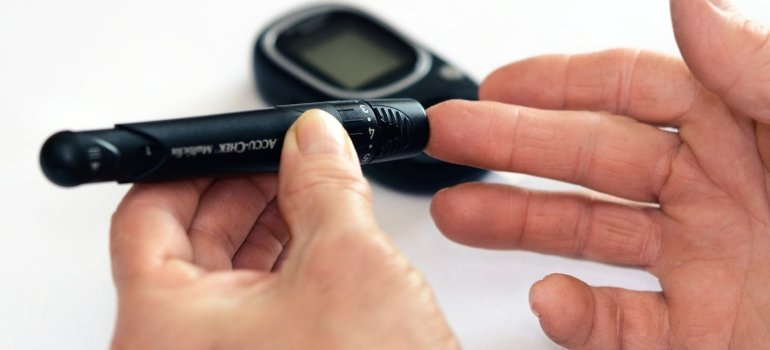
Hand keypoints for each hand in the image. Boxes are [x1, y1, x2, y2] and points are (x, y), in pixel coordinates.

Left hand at [109, 110, 456, 348]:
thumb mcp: (348, 265)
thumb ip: (325, 184)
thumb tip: (314, 139)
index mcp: (164, 328)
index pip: (146, 216)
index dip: (194, 166)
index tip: (238, 142)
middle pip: (185, 241)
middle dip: (243, 188)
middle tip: (286, 157)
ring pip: (225, 271)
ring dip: (269, 221)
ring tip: (312, 188)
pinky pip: (255, 301)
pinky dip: (285, 260)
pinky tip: (319, 234)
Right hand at [428, 0, 769, 347]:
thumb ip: (762, 75)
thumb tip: (692, 5)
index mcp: (750, 135)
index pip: (636, 89)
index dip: (559, 81)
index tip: (497, 83)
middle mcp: (720, 196)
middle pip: (591, 158)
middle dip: (510, 144)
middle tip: (447, 138)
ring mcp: (706, 270)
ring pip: (588, 237)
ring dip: (516, 224)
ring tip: (456, 213)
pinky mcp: (700, 338)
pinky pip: (619, 324)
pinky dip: (574, 317)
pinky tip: (549, 301)